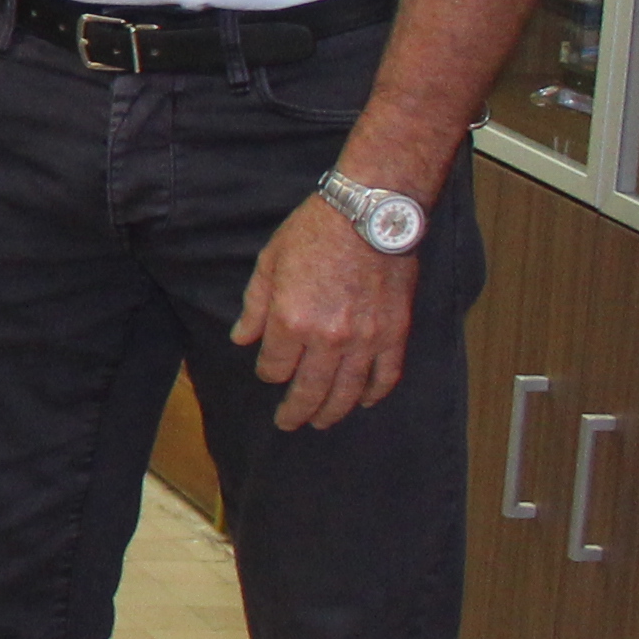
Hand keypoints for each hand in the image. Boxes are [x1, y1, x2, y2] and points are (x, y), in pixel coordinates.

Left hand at [235, 193, 419, 427]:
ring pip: (348, 391)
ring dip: (333, 411)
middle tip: (288, 424)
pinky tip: (366, 402)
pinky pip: (386, 375)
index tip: (268, 371)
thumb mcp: (269, 264)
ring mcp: (366, 339)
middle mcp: (329, 338)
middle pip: (309, 390)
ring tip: (322, 422)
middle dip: (296, 411)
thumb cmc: (314, 233)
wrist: (371, 214)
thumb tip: (242, 339)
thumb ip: (255, 307)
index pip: (275, 366)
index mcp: (292, 321)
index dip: (268, 372)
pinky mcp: (396, 333)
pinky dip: (376, 393)